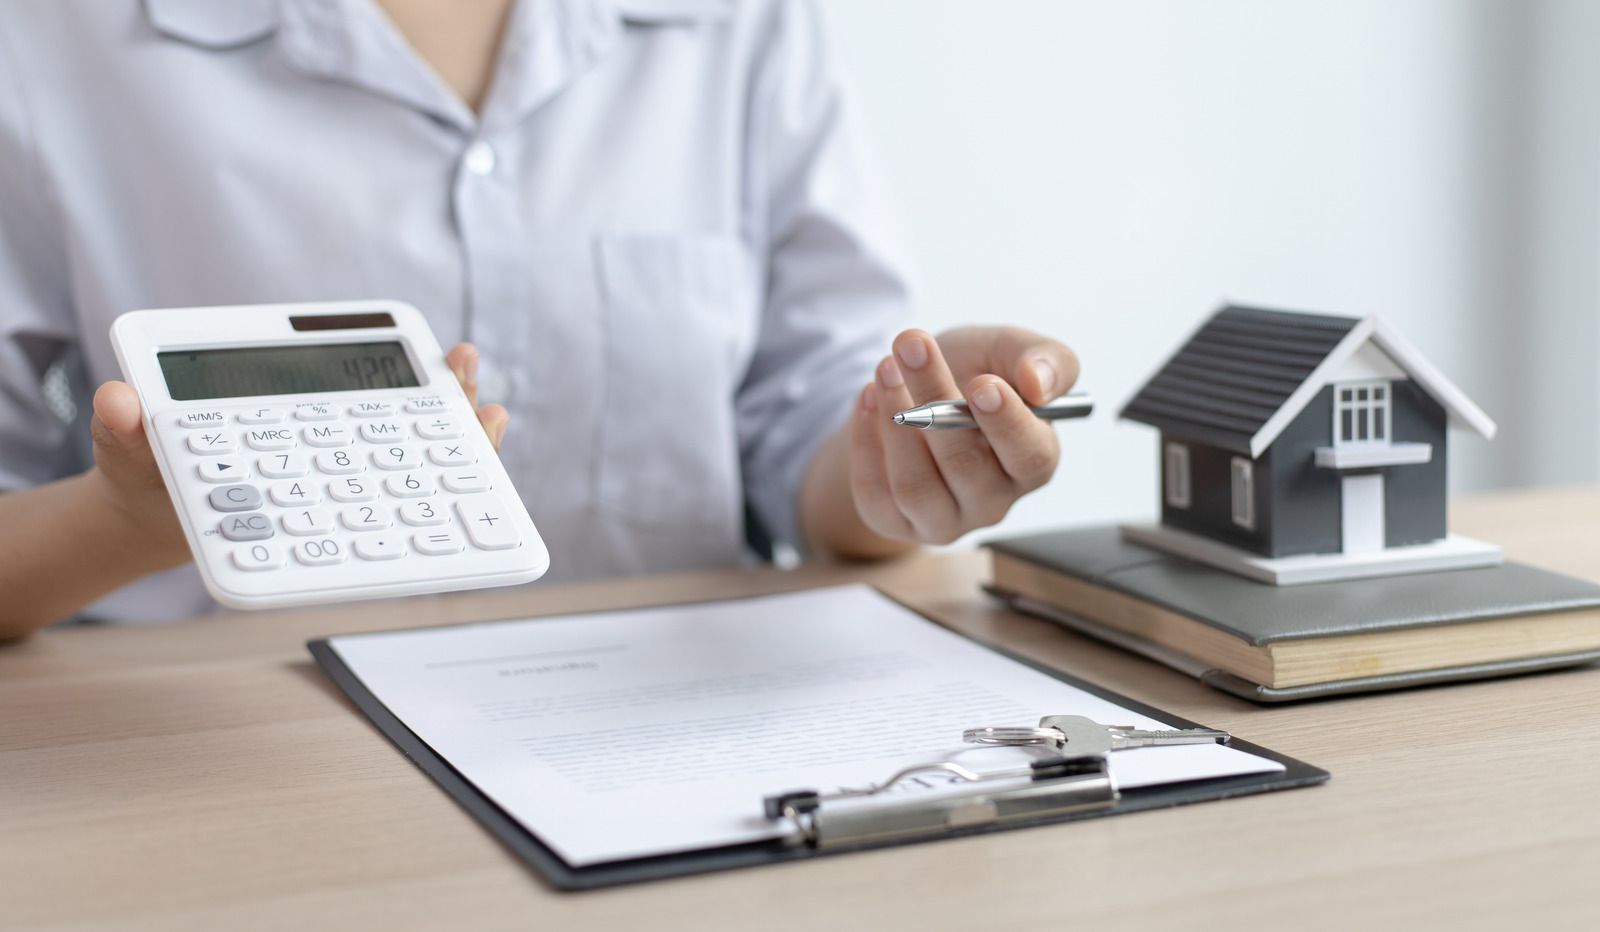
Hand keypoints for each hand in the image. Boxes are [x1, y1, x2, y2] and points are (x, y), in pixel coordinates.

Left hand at [83, 342, 509, 566]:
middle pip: (402, 407)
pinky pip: (398, 512)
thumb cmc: (150, 474)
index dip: (401, 361)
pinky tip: (465, 506)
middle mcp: (327, 429)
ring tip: (488, 420)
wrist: (159, 529)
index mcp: (287, 400)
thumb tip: (118, 402)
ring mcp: (343, 472)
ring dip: (459, 440)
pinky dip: (439, 507)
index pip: (349, 373)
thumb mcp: (130, 448)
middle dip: (448, 392)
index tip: (439, 355)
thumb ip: (124, 426)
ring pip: (414, 453)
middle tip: (469, 372)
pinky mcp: (348, 517)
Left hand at [848, 326, 1077, 543]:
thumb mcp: (1009, 352)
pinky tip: (867, 398)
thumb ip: (1046, 359)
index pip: (1030, 457)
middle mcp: (992, 501)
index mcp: (1032, 462)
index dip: (1008, 423)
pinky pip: (875, 493)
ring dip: (895, 421)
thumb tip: (1039, 383)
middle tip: (912, 345)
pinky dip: (865, 441)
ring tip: (886, 369)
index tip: (983, 384)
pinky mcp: (896, 522)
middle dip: (934, 398)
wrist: (914, 396)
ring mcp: (944, 519)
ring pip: (916, 487)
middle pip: (965, 465)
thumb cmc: (973, 375)